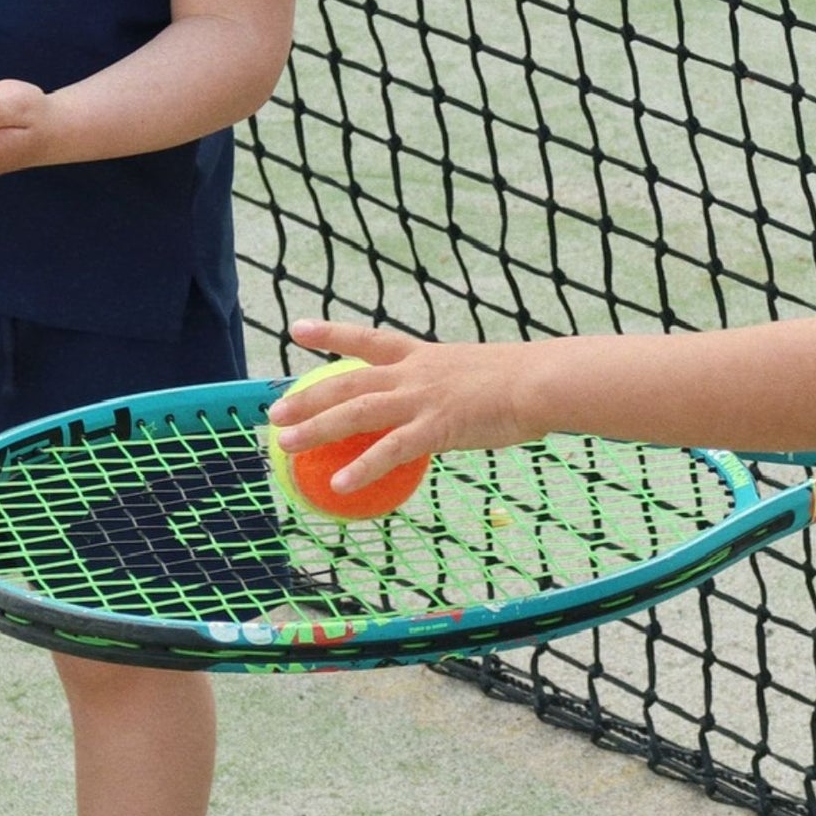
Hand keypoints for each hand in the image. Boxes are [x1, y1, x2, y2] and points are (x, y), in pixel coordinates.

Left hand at [267, 318, 536, 492]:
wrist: (541, 382)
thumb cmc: (523, 380)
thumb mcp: (479, 376)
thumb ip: (456, 390)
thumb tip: (456, 406)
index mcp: (423, 356)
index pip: (367, 340)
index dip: (330, 335)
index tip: (297, 330)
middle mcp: (413, 374)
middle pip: (347, 382)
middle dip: (307, 398)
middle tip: (274, 413)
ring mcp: (421, 400)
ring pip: (356, 413)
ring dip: (317, 430)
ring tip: (286, 446)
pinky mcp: (435, 428)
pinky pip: (390, 451)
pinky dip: (362, 468)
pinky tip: (339, 485)